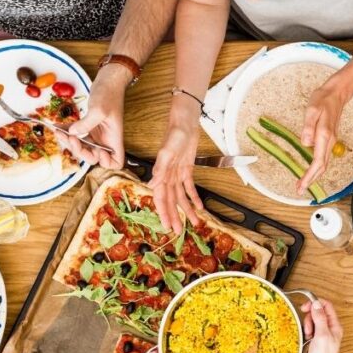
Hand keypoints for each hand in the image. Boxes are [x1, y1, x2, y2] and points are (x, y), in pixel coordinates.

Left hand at [63, 66, 128, 168]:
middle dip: (80, 151)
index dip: (105, 162)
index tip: (96, 151)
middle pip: (94, 156)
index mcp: (113, 138)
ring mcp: (96, 133)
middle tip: (70, 138)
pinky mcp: (88, 126)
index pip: (116, 161)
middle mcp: (106, 139)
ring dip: (69, 142)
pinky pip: (77, 134)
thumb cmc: (109, 95)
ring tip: (58, 132)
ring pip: (82, 147)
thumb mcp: (98, 109)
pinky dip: (66, 132)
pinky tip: (57, 126)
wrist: (108, 81)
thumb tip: (73, 134)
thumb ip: (86, 123)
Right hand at [151, 103, 202, 234]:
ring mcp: (177, 173)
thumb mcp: (167, 150)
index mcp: (161, 173)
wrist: (185, 122)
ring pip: (181, 196)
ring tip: (194, 222)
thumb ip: (160, 168)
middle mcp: (168, 175)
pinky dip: (194, 197)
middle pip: (171, 200)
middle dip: (174, 215)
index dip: (164, 212)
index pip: (161, 197)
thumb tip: (152, 185)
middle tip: (178, 230)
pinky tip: (200, 207)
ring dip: (187, 209)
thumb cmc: (175, 133)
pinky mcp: (186, 169)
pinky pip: (190, 187)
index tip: (167, 225)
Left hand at [299, 79, 349, 193]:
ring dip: (314, 175)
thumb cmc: (323, 100)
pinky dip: (317, 167)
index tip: (301, 185)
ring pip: (323, 164)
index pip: (318, 162)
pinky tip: (310, 170)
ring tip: (302, 182)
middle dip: (311, 180)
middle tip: (299, 189)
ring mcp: (330, 141)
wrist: (336, 94)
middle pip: (322, 167)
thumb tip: (306, 143)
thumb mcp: (312, 110)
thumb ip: (308, 127)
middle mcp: (329, 142)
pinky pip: (323, 158)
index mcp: (324, 136)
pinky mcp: (329, 140)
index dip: (309, 176)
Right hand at [300, 299, 342, 352]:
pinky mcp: (313, 342)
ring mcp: (321, 336)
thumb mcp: (322, 335)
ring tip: (307, 335)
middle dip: (310, 317)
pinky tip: (305, 339)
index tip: (306, 307)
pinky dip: (304, 332)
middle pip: (317, 313)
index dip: (316, 304)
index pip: (326, 307)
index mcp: (334, 327)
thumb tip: (317, 304)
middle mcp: (329, 330)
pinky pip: (307, 331)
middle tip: (309, 327)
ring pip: (311, 322)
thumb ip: (320, 318)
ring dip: (307, 325)